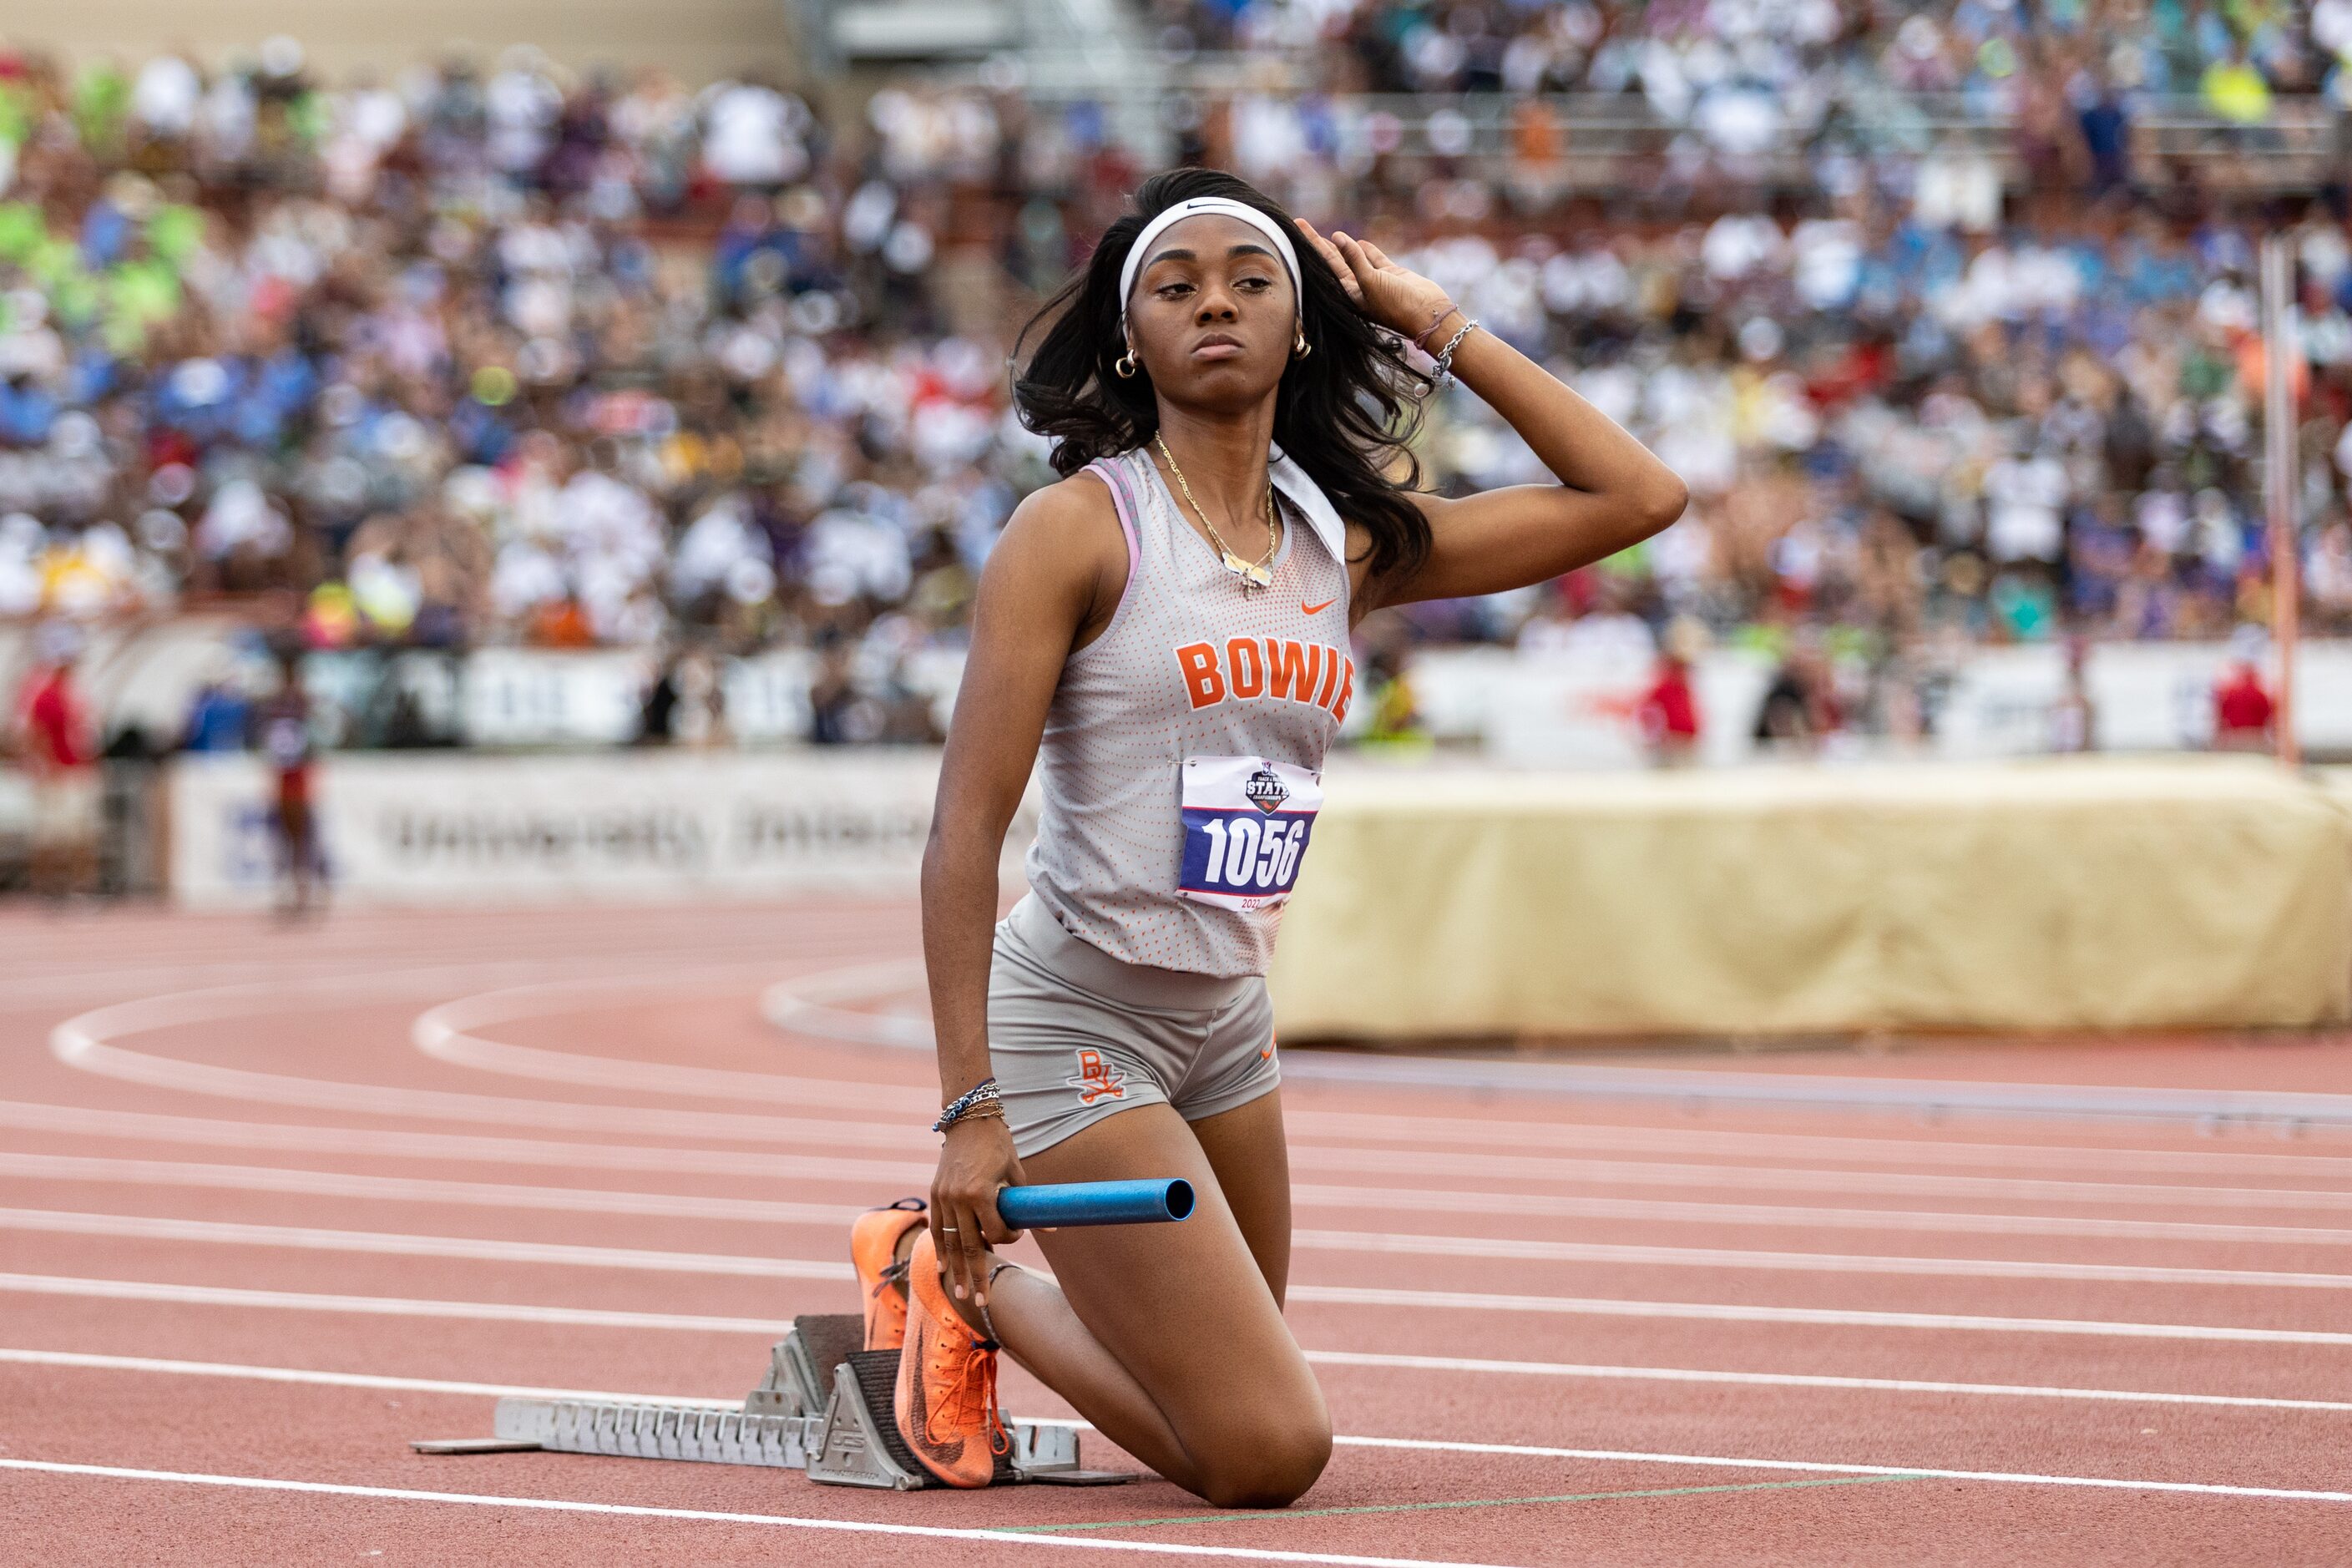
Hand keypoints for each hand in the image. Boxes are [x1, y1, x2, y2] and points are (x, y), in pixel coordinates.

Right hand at [929, 1114, 1025, 1313]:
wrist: (969, 1120)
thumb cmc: (999, 1145)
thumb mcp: (1017, 1173)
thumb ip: (1027, 1203)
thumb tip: (1052, 1227)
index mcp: (981, 1193)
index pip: (996, 1232)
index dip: (1009, 1239)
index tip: (1016, 1234)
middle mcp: (959, 1198)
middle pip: (970, 1246)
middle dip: (977, 1275)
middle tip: (982, 1302)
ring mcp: (944, 1197)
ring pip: (951, 1242)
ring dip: (957, 1269)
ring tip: (961, 1293)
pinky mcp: (936, 1194)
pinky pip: (938, 1228)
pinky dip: (940, 1248)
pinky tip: (943, 1268)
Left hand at [1294, 218, 1459, 346]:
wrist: (1427, 314)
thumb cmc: (1396, 304)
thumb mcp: (1370, 282)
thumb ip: (1354, 260)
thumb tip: (1338, 237)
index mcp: (1348, 294)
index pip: (1324, 266)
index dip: (1311, 246)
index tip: (1296, 229)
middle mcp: (1358, 289)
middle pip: (1333, 260)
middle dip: (1319, 243)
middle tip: (1301, 225)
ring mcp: (1375, 281)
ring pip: (1354, 258)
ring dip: (1342, 246)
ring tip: (1328, 235)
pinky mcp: (1391, 275)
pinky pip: (1375, 259)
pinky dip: (1367, 251)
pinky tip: (1359, 242)